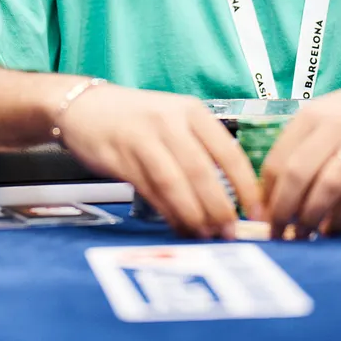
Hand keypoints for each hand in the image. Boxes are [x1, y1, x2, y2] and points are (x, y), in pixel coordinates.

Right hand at [56, 84, 259, 237]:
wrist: (84, 105)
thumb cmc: (136, 119)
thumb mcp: (174, 120)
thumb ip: (199, 150)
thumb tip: (231, 196)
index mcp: (192, 111)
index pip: (228, 151)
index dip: (245, 186)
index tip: (256, 212)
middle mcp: (169, 121)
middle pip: (201, 171)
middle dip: (219, 207)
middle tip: (229, 232)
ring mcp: (142, 137)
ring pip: (175, 183)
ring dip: (192, 214)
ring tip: (205, 235)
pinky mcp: (119, 156)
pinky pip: (149, 190)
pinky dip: (167, 212)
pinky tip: (178, 226)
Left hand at [261, 65, 340, 238]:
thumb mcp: (328, 115)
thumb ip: (305, 145)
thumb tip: (279, 189)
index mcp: (309, 117)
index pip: (276, 162)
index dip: (266, 196)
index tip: (264, 216)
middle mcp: (330, 129)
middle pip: (295, 177)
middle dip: (282, 212)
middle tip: (279, 233)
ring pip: (324, 189)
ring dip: (310, 218)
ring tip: (304, 235)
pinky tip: (333, 228)